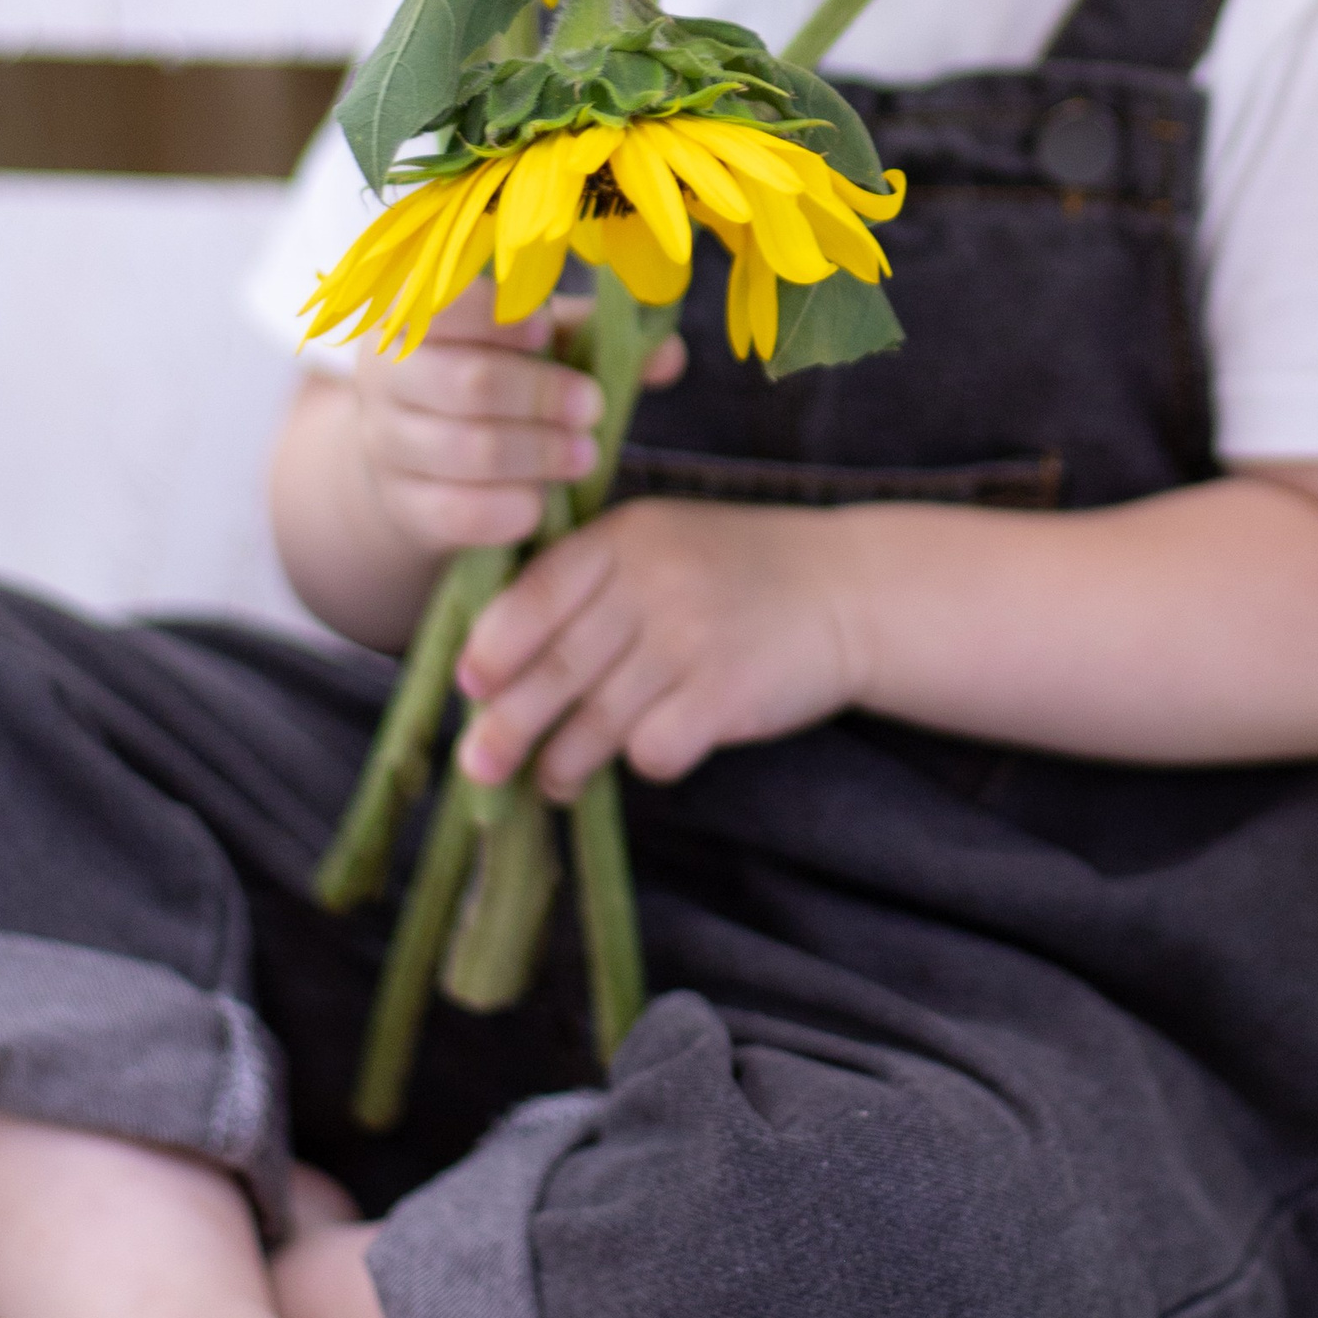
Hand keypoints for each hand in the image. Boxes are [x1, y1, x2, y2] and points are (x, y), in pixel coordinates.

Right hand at [343, 283, 683, 559]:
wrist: (421, 457)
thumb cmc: (491, 377)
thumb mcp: (535, 346)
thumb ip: (594, 338)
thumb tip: (670, 354)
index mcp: (413, 315)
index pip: (444, 305)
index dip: (497, 318)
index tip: (543, 332)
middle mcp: (386, 375)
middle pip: (469, 384)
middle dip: (543, 397)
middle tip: (591, 407)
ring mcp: (386, 444)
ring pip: (466, 451)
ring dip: (538, 454)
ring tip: (584, 455)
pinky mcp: (403, 505)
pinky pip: (456, 513)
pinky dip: (508, 509)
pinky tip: (541, 503)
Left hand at [454, 500, 861, 797]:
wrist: (847, 588)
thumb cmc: (734, 570)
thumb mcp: (659, 541)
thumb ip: (586, 579)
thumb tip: (489, 657)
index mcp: (625, 536)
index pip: (535, 593)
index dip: (493, 647)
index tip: (469, 685)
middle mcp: (654, 581)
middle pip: (556, 667)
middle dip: (507, 726)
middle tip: (478, 767)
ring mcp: (692, 638)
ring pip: (598, 720)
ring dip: (563, 763)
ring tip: (551, 781)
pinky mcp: (727, 693)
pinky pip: (654, 749)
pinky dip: (643, 761)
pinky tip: (647, 755)